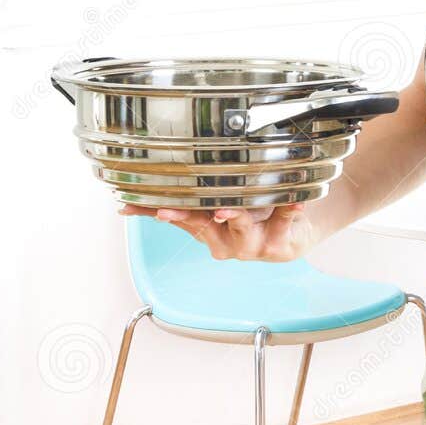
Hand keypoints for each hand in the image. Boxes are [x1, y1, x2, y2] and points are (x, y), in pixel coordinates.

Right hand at [118, 200, 320, 262]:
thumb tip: (158, 180)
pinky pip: (282, 221)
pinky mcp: (278, 243)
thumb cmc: (255, 216)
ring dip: (233, 216)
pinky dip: (288, 209)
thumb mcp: (222, 206)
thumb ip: (196, 197)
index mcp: (209, 231)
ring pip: (239, 226)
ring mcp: (251, 244)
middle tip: (168, 210)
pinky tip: (294, 201)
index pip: (178, 219)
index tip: (131, 206)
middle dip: (187, 216)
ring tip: (227, 209)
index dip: (156, 212)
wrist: (294, 234)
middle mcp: (225, 242)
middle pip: (203, 226)